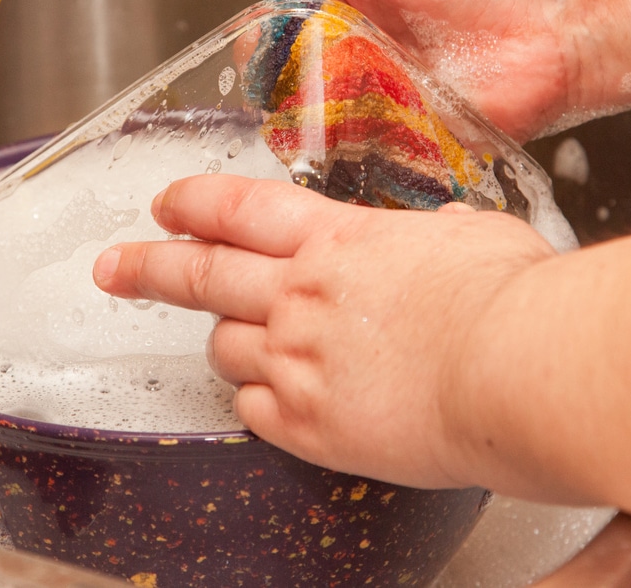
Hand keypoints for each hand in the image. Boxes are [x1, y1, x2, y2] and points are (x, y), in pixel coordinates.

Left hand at [93, 173, 556, 488]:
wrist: (517, 369)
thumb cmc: (511, 299)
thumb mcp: (471, 236)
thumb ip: (435, 237)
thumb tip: (439, 235)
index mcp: (338, 241)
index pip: (239, 210)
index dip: (193, 205)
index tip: (167, 206)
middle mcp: (301, 295)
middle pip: (200, 275)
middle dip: (146, 268)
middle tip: (114, 268)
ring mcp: (297, 360)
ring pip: (224, 348)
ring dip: (222, 343)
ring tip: (227, 345)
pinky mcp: (308, 425)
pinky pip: (251, 411)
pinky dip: (254, 402)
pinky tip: (273, 401)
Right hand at [205, 0, 578, 140]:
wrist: (545, 14)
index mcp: (327, 21)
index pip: (266, 52)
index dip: (259, 59)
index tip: (266, 55)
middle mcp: (346, 73)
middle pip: (285, 106)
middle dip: (290, 105)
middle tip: (317, 90)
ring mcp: (375, 118)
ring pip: (320, 147)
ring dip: (323, 140)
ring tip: (349, 119)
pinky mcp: (406, 157)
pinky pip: (367, 177)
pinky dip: (361, 174)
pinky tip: (368, 155)